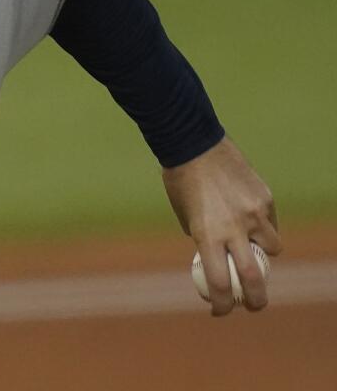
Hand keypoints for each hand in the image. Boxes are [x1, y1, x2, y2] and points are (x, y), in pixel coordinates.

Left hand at [162, 136, 280, 315]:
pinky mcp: (266, 199)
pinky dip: (264, 229)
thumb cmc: (181, 180)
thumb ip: (202, 236)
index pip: (220, 283)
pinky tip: (252, 221)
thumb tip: (213, 256)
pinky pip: (271, 223)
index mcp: (207, 234)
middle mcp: (234, 227)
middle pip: (254, 277)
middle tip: (252, 306)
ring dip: (264, 256)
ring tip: (252, 251)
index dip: (221, 304)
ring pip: (272, 249)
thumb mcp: (185, 214)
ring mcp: (254, 213)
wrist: (194, 143)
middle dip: (255, 300)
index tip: (219, 311)